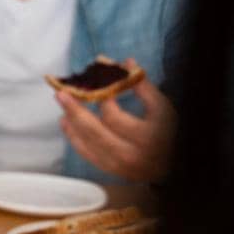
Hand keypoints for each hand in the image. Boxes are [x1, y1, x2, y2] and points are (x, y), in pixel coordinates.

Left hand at [56, 61, 176, 181]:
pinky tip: (66, 122)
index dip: (102, 97)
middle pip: (96, 131)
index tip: (94, 80)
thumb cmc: (170, 134)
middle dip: (76, 110)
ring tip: (63, 102)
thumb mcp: (164, 110)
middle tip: (61, 92)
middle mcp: (132, 154)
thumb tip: (126, 62)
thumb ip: (145, 88)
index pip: (115, 116)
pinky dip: (74, 137)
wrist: (172, 166)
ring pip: (88, 143)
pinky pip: (87, 154)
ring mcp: (120, 166)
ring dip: (71, 122)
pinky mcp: (112, 171)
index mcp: (148, 137)